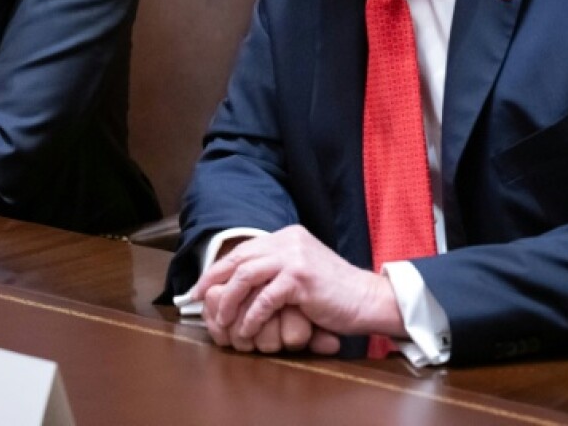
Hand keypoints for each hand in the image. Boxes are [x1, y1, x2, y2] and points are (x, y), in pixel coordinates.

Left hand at [193, 225, 405, 344]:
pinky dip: (251, 316)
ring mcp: (294, 257)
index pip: (243, 249)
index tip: (201, 287)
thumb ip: (276, 269)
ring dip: (229, 301)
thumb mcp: (302, 270)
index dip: (218, 268)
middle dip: (213, 281)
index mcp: (286, 236)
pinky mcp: (301, 278)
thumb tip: (238, 283)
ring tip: (222, 321)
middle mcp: (288, 240)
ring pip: (246, 276)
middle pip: (238, 259)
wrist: (368, 299)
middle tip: (198, 302)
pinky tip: (246, 330)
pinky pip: (265, 298)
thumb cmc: (334, 293)